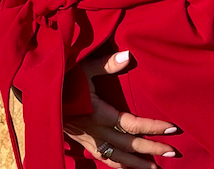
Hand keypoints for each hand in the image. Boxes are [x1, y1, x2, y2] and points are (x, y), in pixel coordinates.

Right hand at [62, 49, 178, 168]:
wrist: (38, 95)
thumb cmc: (62, 78)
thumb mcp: (82, 67)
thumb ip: (105, 63)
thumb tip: (128, 56)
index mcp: (98, 114)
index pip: (132, 125)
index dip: (153, 127)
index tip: (173, 128)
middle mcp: (95, 131)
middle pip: (129, 146)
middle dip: (153, 150)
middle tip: (175, 153)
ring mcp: (89, 140)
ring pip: (117, 158)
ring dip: (138, 165)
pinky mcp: (83, 142)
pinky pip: (104, 158)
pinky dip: (118, 166)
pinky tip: (128, 168)